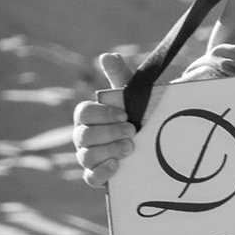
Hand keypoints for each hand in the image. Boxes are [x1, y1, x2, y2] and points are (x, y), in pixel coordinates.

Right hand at [73, 52, 134, 186]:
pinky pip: (90, 178)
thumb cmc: (135, 113)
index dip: (103, 114)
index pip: (83, 112)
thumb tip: (107, 56)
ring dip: (109, 151)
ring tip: (131, 147)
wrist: (151, 138)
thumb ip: (119, 75)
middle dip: (109, 133)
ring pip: (86, 157)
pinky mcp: (97, 175)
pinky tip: (117, 165)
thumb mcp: (131, 94)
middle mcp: (83, 136)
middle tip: (133, 131)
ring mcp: (88, 157)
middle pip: (84, 136)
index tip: (125, 114)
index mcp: (87, 116)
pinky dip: (102, 173)